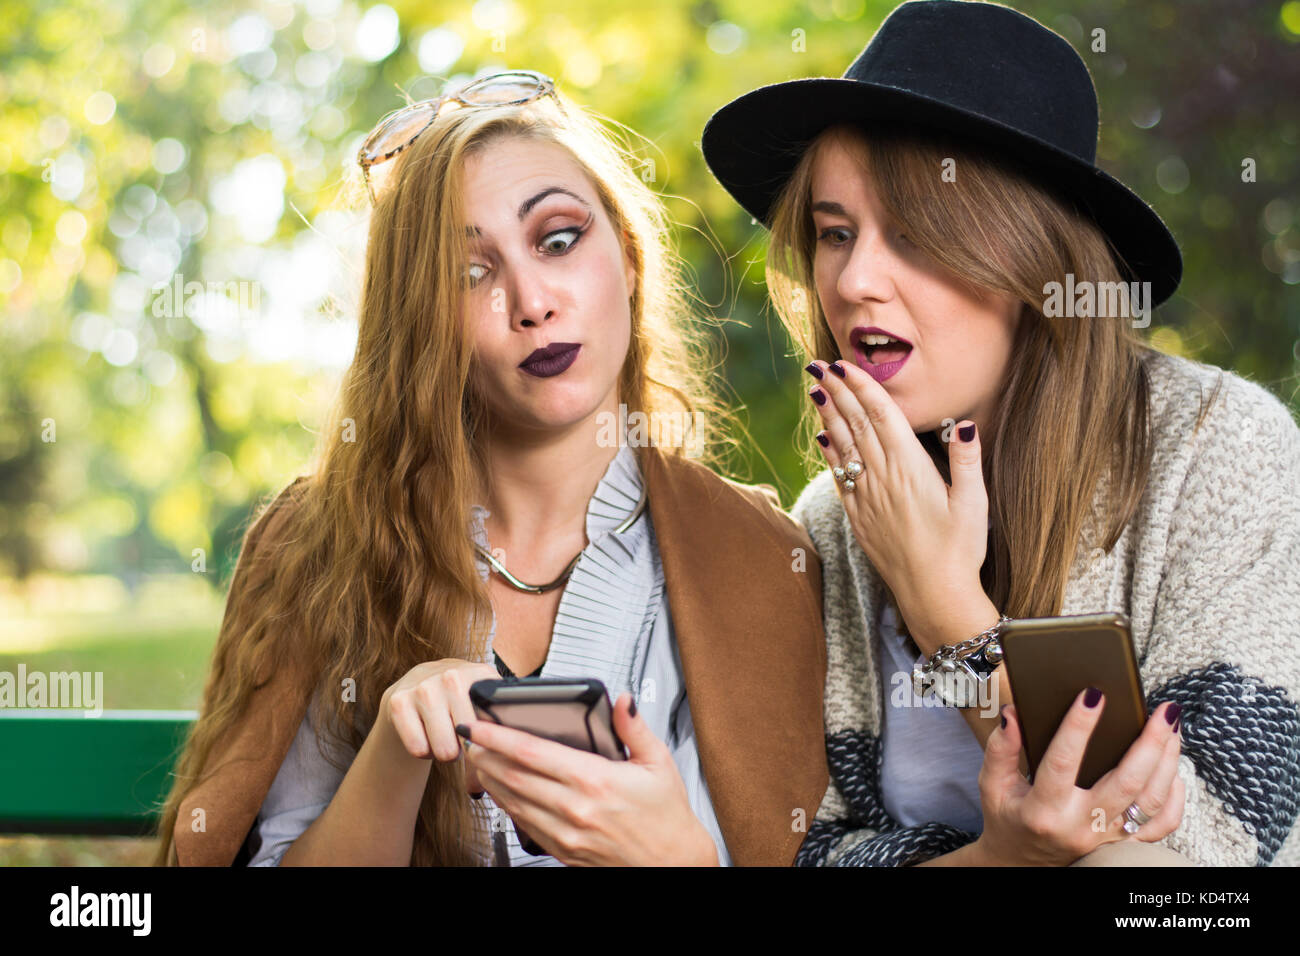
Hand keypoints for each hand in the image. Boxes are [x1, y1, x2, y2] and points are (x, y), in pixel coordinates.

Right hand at [379, 658, 500, 794]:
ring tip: (444, 735)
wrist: (417, 684)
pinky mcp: (398, 701)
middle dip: (465, 750)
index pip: (495, 726)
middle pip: (468, 742)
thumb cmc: (459, 703)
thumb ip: (499, 735)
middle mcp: (453, 675)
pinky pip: (417, 749)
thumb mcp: (484, 707)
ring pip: (443, 750)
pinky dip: (423, 751)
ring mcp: (424, 686)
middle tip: (460, 738)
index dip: (490, 745)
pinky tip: (426, 734)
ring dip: (443, 752)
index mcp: (481, 675)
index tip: (485, 747)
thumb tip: (484, 787)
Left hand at [460, 693, 719, 865]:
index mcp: (596, 781)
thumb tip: (622, 700)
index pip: (532, 753)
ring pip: (513, 802)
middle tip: (471, 737)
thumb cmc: (667, 817)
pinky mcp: (564, 852)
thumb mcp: (659, 763)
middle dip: (485, 754)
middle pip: (513, 776)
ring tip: (479, 760)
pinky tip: (502, 791)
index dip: (498, 737)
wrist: (673, 865)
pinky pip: (524, 825)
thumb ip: (634, 728)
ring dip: (490, 779)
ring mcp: (566, 833)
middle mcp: (575, 808)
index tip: (478, 725)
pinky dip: (507, 805)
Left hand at [805, 359, 989, 646]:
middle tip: (819, 365)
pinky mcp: (860, 517)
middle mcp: (883, 478)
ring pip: (843, 447)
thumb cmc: (960, 549)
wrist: (933, 594)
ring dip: (828, 416)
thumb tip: (962, 423)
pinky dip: (830, 454)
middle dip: (837, 392)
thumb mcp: (974, 502)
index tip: (844, 365)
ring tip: (815, 391)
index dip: (862, 387)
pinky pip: (839, 477)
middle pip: (856, 425)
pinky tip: (822, 438)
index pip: (881, 416)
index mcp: (911, 468)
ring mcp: (867, 498)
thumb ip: (967, 460)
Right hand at [971, 691, 1185, 864]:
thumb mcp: (993, 785)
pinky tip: (1174, 770)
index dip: (1078, 727)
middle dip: (1150, 743)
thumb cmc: (1007, 818)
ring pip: (1150, 801)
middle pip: (1126, 783)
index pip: (1063, 762)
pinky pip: (1161, 826)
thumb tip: (1013, 713)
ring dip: (1168, 762)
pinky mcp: (1121, 844)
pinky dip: (1175, 798)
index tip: (1093, 695)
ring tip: (1172, 727)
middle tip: (1164, 710)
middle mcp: (1080, 825)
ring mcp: (1105, 837)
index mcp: (1044, 809)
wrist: (1019, 863)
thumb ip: (1000, 749)